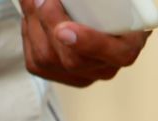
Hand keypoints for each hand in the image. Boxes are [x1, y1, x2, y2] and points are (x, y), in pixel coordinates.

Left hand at [19, 0, 149, 86]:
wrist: (98, 13)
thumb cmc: (111, 4)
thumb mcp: (113, 2)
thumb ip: (100, 1)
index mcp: (129, 47)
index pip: (118, 54)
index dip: (90, 43)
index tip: (64, 29)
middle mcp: (105, 67)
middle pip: (72, 59)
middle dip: (50, 24)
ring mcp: (79, 75)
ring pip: (47, 59)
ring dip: (34, 23)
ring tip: (33, 0)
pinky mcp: (54, 74)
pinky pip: (34, 59)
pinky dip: (28, 31)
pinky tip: (31, 13)